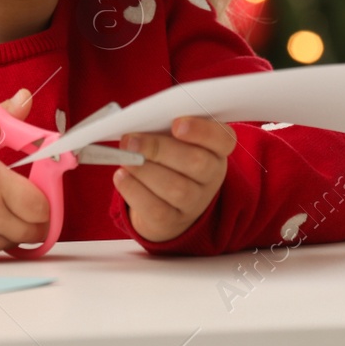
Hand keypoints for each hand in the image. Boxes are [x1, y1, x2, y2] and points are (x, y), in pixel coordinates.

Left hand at [114, 116, 235, 243]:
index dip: (202, 131)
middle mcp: (211, 177)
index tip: (176, 124)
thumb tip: (137, 124)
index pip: (223, 139)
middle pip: (196, 163)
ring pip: (176, 188)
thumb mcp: (176, 141)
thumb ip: (164, 128)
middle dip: (159, 149)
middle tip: (131, 140)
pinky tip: (121, 176)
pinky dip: (135, 191)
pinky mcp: (173, 221)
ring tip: (125, 157)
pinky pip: (156, 209)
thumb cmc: (170, 159)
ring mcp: (195, 202)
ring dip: (145, 170)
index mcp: (216, 150)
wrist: (167, 203)